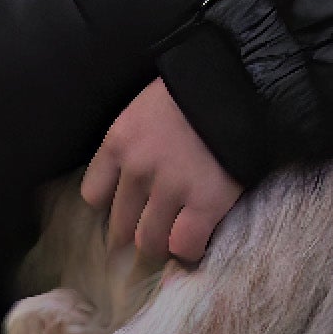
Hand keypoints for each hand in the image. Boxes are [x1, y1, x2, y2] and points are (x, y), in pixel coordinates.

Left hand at [82, 77, 243, 263]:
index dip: (111, 204)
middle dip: (135, 231)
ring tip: (174, 236)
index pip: (94, 195)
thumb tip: (127, 184)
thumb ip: (131, 145)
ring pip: (149, 241)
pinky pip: (185, 246)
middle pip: (120, 225)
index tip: (127, 205)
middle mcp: (137, 170)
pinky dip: (188, 249)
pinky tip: (195, 239)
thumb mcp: (144, 110)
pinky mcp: (206, 203)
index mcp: (118, 142)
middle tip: (152, 228)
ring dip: (160, 243)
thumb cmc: (190, 93)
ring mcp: (171, 189)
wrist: (238, 83)